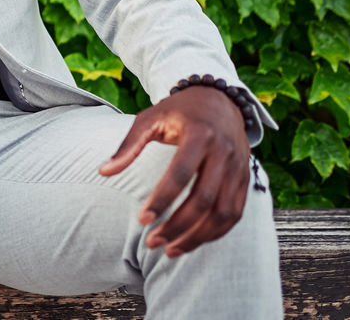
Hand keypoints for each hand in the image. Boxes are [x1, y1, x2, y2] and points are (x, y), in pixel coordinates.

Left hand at [98, 85, 249, 257]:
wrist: (219, 98)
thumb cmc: (178, 110)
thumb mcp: (150, 119)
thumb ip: (128, 146)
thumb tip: (103, 172)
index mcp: (199, 134)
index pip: (180, 174)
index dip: (161, 200)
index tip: (142, 220)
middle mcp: (224, 152)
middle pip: (204, 200)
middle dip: (177, 226)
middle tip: (152, 242)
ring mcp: (239, 167)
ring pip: (223, 213)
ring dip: (198, 237)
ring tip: (170, 251)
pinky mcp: (246, 179)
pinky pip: (235, 213)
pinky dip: (216, 232)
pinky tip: (193, 241)